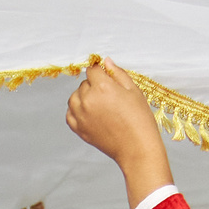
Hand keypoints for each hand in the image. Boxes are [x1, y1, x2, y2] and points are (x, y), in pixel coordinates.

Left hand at [65, 58, 172, 204]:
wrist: (136, 147)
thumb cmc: (139, 119)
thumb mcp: (133, 90)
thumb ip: (117, 73)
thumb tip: (106, 61)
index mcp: (102, 86)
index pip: (92, 70)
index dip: (100, 72)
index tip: (106, 76)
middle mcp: (88, 99)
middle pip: (83, 84)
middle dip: (93, 85)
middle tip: (109, 95)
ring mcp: (81, 115)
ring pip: (74, 97)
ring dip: (83, 97)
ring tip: (99, 104)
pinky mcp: (79, 129)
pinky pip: (69, 114)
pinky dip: (76, 111)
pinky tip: (89, 113)